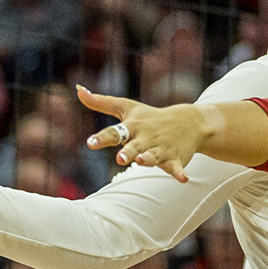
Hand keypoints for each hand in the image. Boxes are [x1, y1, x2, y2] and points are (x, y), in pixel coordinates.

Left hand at [78, 85, 206, 182]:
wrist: (188, 121)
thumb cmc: (151, 116)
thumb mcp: (126, 107)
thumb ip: (101, 102)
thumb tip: (78, 90)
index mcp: (132, 127)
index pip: (115, 133)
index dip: (102, 138)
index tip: (91, 143)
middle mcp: (145, 138)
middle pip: (134, 146)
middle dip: (128, 152)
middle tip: (120, 158)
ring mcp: (161, 148)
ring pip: (153, 156)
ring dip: (148, 159)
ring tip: (141, 161)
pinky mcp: (175, 158)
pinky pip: (176, 167)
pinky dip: (180, 172)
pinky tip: (183, 179)